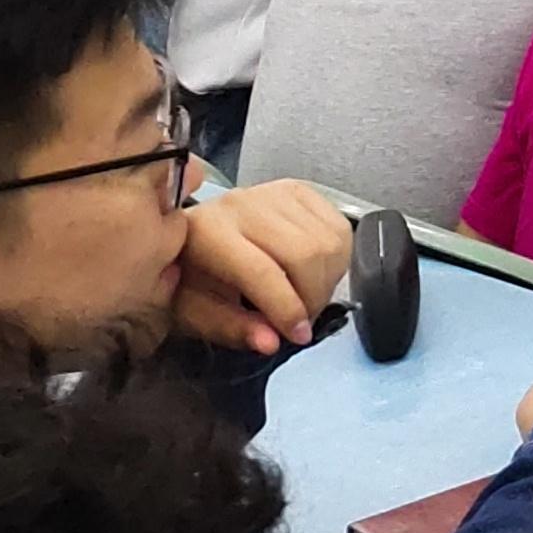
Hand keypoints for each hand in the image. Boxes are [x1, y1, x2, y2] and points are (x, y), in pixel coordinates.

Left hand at [172, 180, 357, 355]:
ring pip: (330, 241)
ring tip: (309, 297)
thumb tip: (272, 342)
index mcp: (209, 234)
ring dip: (329, 280)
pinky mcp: (301, 189)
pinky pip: (340, 227)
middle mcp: (245, 205)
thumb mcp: (194, 313)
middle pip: (306, 253)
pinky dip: (338, 259)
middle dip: (314, 296)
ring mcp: (276, 193)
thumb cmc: (191, 277)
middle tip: (304, 320)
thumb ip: (231, 329)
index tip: (298, 337)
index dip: (287, 309)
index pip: (262, 271)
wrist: (192, 236)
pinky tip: (318, 272)